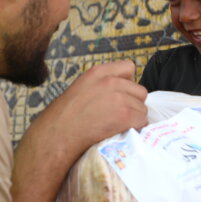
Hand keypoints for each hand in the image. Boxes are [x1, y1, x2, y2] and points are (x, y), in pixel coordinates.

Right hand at [29, 60, 147, 157]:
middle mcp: (111, 82)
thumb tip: (119, 91)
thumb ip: (100, 85)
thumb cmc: (64, 116)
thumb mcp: (80, 88)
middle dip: (133, 102)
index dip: (128, 83)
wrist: (58, 134)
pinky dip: (136, 127)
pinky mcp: (125, 116)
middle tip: (120, 113)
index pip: (129, 67)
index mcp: (98, 72)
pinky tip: (123, 131)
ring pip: (142, 107)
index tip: (121, 94)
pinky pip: (142, 120)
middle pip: (139, 90)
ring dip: (135, 117)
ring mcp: (119, 99)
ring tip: (119, 125)